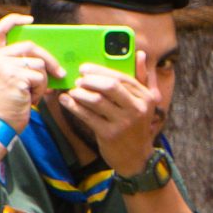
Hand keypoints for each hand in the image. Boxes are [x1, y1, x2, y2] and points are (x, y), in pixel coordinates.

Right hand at [0, 14, 60, 128]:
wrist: (0, 124)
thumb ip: (19, 64)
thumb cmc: (9, 104)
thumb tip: (46, 56)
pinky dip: (41, 90)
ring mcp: (3, 66)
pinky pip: (40, 77)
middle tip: (60, 73)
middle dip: (49, 60)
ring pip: (38, 64)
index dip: (14, 21)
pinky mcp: (15, 76)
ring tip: (31, 94)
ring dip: (42, 81)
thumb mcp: (9, 79)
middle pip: (30, 47)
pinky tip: (29, 99)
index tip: (30, 19)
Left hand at [61, 59, 162, 176]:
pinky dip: (74, 106)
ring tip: (72, 90)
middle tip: (78, 79)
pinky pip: (87, 116)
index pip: (122, 77)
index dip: (100, 71)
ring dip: (80, 93)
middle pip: (110, 86)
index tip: (84, 68)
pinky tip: (66, 101)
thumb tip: (140, 54)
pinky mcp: (109, 134)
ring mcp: (124, 123)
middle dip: (90, 80)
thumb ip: (142, 77)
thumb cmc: (136, 126)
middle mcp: (138, 109)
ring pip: (96, 100)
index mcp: (147, 97)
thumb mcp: (145, 102)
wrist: (136, 158)